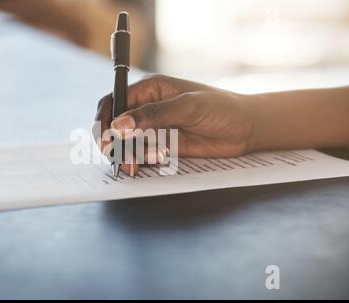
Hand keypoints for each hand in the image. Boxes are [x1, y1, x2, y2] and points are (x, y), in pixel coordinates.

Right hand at [93, 74, 254, 175]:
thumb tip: (120, 125)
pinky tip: (151, 163)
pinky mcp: (162, 145)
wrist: (245, 129)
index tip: (105, 139)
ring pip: (126, 142)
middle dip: (112, 142)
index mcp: (150, 89)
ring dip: (126, 155)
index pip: (114, 101)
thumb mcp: (188, 107)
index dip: (104, 120)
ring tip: (136, 167)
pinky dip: (140, 161)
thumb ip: (153, 115)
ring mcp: (154, 128)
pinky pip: (142, 154)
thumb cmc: (221, 108)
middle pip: (115, 124)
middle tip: (118, 158)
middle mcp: (147, 107)